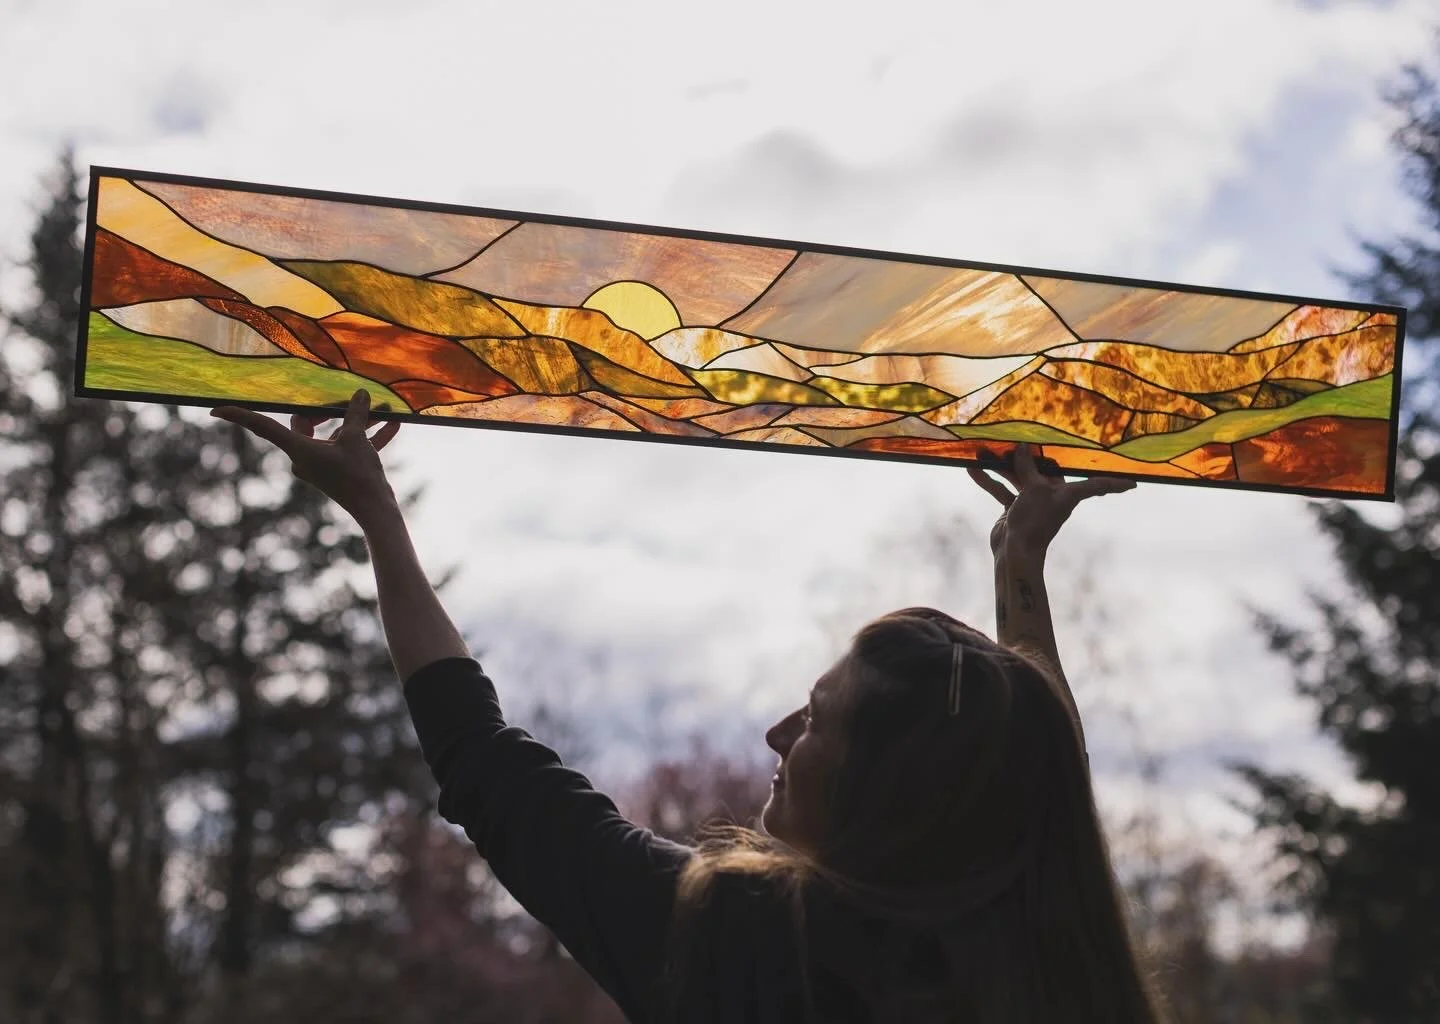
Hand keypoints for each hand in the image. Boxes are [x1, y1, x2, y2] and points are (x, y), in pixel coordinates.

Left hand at [210, 389, 401, 527]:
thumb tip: (360, 394)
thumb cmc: (359, 475)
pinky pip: (350, 447)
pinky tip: (392, 425)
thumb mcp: (356, 439)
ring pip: (335, 434)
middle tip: (354, 401)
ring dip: (357, 422)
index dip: (241, 416)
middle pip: (308, 423)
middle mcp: (305, 457)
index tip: (216, 411)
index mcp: (299, 449)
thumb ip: (356, 414)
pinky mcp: (340, 470)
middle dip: (332, 410)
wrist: (376, 511)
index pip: (264, 427)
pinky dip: (367, 437)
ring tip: (382, 408)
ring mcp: (323, 464)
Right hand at [968, 444, 1134, 558]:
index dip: (1115, 484)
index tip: (1134, 485)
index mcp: (1067, 494)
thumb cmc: (1033, 521)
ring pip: (1017, 478)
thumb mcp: (1033, 489)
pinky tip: (973, 470)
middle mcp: (1052, 497)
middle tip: (1016, 438)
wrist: (1014, 553)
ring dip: (1000, 467)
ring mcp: (1031, 502)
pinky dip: (989, 481)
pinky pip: (1002, 490)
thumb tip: (1021, 447)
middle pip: (1043, 471)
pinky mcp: (1014, 509)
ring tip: (982, 451)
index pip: (1098, 485)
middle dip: (1026, 457)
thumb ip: (1027, 466)